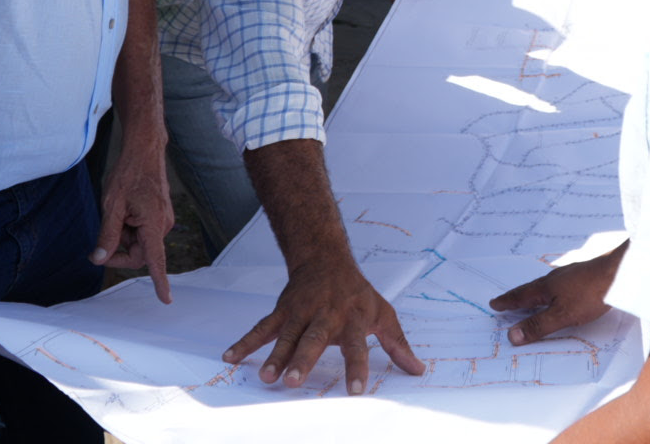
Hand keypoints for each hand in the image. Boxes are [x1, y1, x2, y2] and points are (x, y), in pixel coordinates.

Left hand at [92, 140, 173, 303]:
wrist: (144, 150)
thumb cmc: (129, 174)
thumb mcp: (112, 206)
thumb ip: (107, 235)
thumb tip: (99, 259)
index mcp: (153, 224)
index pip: (156, 259)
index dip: (159, 281)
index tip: (165, 299)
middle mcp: (163, 224)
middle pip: (141, 254)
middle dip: (120, 251)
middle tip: (100, 242)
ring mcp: (163, 219)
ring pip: (140, 243)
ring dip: (124, 237)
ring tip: (116, 214)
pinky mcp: (159, 215)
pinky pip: (142, 232)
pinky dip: (130, 228)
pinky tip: (124, 211)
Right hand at [222, 259, 423, 393]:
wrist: (325, 257)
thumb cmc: (357, 293)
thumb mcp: (382, 313)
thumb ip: (398, 344)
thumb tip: (419, 370)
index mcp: (353, 318)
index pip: (357, 346)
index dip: (357, 367)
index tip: (355, 391)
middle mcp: (326, 314)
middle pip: (314, 339)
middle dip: (303, 360)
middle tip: (294, 382)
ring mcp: (300, 312)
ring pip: (286, 335)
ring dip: (275, 356)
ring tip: (266, 378)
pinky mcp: (281, 311)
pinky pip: (261, 328)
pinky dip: (245, 342)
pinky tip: (230, 357)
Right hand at [489, 239, 627, 345]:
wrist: (619, 272)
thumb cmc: (591, 293)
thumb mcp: (562, 315)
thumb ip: (538, 325)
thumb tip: (512, 334)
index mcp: (546, 287)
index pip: (521, 296)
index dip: (507, 302)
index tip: (495, 304)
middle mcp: (555, 278)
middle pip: (531, 289)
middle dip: (518, 297)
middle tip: (507, 301)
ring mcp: (569, 276)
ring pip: (547, 286)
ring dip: (535, 294)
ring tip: (530, 299)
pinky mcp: (583, 276)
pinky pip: (560, 286)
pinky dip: (552, 293)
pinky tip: (560, 294)